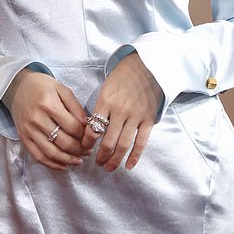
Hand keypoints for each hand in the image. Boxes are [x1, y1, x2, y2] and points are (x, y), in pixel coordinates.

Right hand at [4, 69, 88, 170]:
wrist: (17, 87)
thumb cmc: (43, 87)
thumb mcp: (62, 89)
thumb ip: (75, 106)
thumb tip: (87, 125)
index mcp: (49, 104)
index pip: (72, 127)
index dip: (84, 135)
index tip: (90, 137)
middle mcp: (37, 119)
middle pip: (63, 142)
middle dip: (79, 150)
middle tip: (88, 151)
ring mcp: (29, 130)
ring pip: (51, 153)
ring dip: (68, 160)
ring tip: (79, 160)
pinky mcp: (23, 138)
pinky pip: (38, 156)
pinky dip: (52, 164)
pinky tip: (64, 165)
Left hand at [82, 52, 162, 171]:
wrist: (148, 65)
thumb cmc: (123, 76)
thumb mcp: (107, 88)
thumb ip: (100, 107)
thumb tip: (91, 129)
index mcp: (106, 101)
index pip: (93, 128)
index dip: (87, 142)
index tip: (84, 147)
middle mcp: (120, 110)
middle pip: (108, 141)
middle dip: (100, 155)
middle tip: (97, 163)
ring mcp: (136, 116)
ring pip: (123, 145)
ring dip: (114, 159)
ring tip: (108, 167)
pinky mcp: (149, 119)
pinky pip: (141, 142)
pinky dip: (135, 156)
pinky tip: (129, 166)